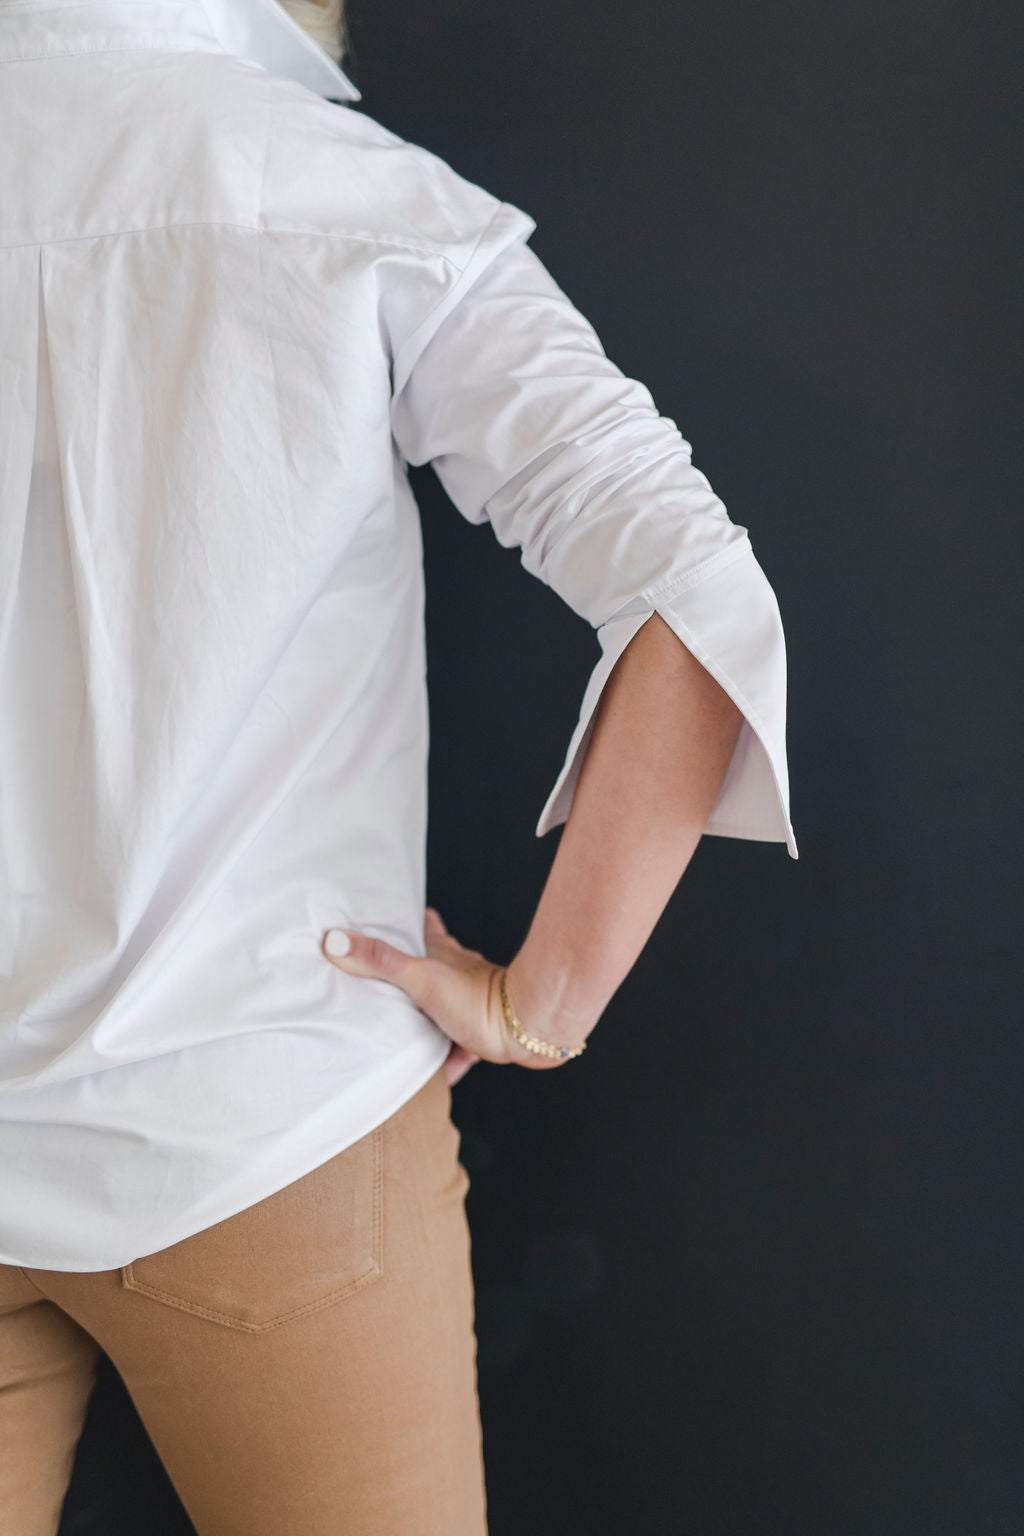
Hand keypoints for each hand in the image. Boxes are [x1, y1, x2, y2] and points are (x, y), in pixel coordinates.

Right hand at [321, 908, 565, 1084]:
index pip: (425, 928)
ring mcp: (472, 1004)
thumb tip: (335, 941)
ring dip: (427, 1017)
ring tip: (402, 1030)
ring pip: (446, 1007)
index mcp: (444, 955)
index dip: (411, 922)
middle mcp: (460, 975)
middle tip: (385, 979)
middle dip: (411, 974)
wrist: (527, 1030)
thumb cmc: (478, 998)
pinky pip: (461, 1047)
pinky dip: (450, 1057)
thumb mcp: (422, 978)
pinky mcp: (483, 1033)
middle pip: (433, 969)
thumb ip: (380, 962)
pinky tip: (440, 1072)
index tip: (395, 916)